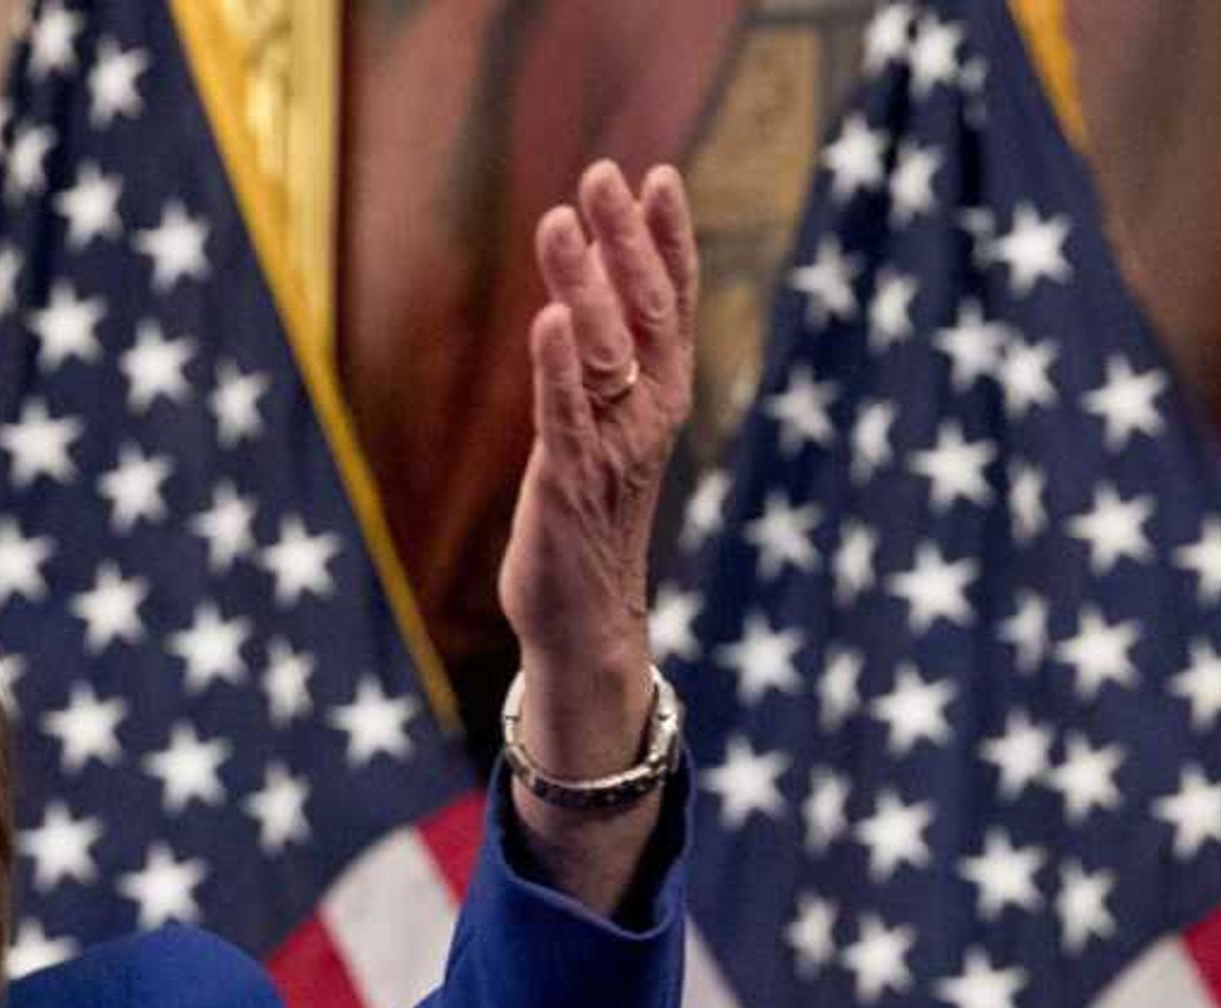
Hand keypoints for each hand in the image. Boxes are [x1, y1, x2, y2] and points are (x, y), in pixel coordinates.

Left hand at [496, 159, 696, 779]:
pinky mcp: (569, 483)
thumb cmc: (589, 515)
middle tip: (603, 175)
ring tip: (559, 220)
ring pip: (603, 353)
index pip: (672, 302)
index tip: (659, 175)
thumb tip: (583, 275)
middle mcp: (649, 415)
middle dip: (625, 241)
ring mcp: (612, 449)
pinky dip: (557, 369)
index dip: (667, 239)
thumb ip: (602, 356)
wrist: (585, 619)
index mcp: (663, 396)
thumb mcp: (604, 425)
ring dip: (582, 284)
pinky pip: (566, 416)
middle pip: (645, 312)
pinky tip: (547, 319)